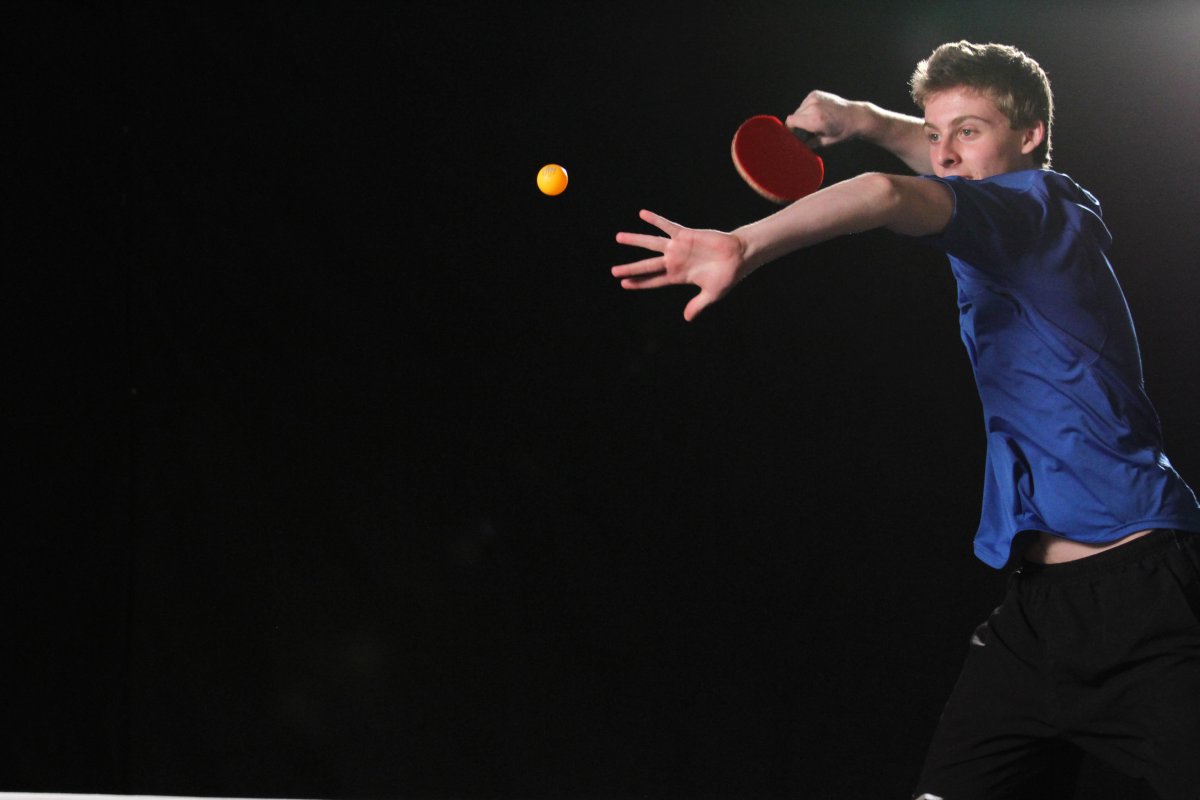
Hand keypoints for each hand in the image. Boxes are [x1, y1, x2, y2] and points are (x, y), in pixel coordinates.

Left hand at [612, 209, 746, 321]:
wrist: (740, 256)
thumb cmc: (728, 276)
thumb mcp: (712, 294)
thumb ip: (698, 305)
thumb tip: (687, 318)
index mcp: (678, 276)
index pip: (654, 280)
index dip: (640, 283)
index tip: (624, 284)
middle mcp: (674, 261)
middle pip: (647, 265)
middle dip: (630, 268)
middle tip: (613, 271)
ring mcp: (678, 248)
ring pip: (652, 244)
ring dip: (635, 240)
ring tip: (618, 237)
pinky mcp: (686, 235)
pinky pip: (667, 226)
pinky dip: (655, 220)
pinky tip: (642, 214)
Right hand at [785, 90, 861, 147]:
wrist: (856, 116)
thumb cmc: (842, 131)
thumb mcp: (825, 141)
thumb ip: (809, 143)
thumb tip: (798, 145)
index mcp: (815, 120)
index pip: (791, 122)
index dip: (791, 129)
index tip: (795, 134)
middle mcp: (813, 107)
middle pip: (794, 116)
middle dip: (798, 124)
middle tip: (807, 130)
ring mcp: (814, 98)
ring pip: (798, 109)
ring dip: (802, 116)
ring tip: (814, 121)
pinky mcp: (816, 93)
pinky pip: (804, 103)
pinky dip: (807, 109)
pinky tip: (817, 113)